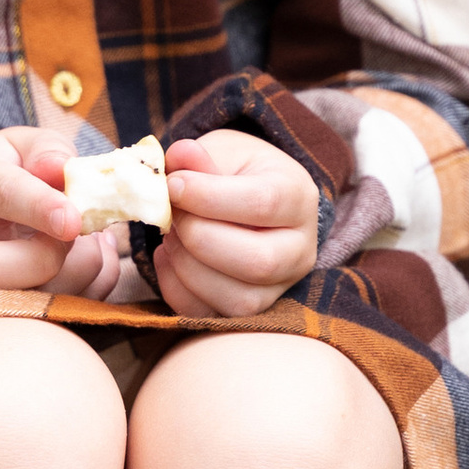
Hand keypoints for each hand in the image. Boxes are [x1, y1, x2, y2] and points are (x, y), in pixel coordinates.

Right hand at [0, 126, 124, 295]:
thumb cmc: (2, 178)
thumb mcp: (19, 146)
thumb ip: (45, 150)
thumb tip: (62, 167)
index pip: (7, 198)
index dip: (43, 209)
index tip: (72, 220)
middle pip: (36, 265)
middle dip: (72, 244)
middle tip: (78, 220)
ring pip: (64, 289)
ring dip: (91, 257)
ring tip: (78, 234)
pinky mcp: (21, 315)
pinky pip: (83, 300)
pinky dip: (99, 274)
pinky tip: (82, 252)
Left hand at [154, 129, 320, 316]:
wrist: (251, 203)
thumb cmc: (236, 174)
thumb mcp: (223, 152)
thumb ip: (199, 157)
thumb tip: (180, 157)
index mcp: (298, 198)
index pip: (263, 204)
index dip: (209, 197)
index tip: (173, 185)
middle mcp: (300, 249)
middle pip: (257, 262)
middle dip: (199, 238)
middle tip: (172, 215)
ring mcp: (279, 287)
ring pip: (238, 299)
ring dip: (187, 267)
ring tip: (171, 235)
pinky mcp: (250, 311)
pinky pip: (210, 316)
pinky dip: (177, 288)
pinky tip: (169, 257)